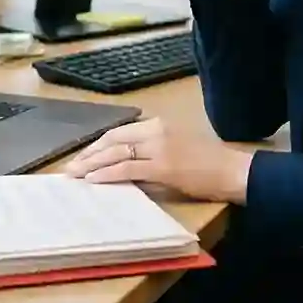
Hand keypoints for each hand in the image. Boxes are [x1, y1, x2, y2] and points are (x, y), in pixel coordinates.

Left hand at [62, 117, 253, 203]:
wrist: (232, 170)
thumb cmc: (208, 163)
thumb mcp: (175, 148)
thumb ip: (150, 153)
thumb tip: (123, 166)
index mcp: (159, 124)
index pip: (119, 131)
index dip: (98, 144)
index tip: (83, 156)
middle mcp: (156, 131)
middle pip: (112, 139)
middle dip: (89, 154)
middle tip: (71, 167)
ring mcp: (159, 147)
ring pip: (116, 152)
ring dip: (92, 164)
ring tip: (75, 174)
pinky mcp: (163, 166)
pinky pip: (128, 168)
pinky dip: (108, 173)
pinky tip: (94, 179)